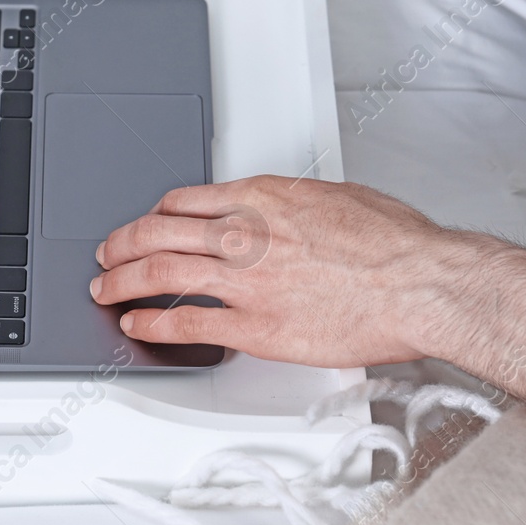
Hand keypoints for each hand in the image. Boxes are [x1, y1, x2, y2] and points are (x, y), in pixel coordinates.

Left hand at [90, 175, 457, 367]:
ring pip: (159, 274)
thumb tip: (277, 212)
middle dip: (120, 245)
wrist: (421, 282)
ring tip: (104, 290)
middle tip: (105, 255)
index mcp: (261, 197)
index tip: (144, 225)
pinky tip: (138, 327)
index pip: (183, 201)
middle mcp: (244, 234)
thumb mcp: (333, 196)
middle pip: (156, 234)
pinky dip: (153, 325)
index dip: (153, 216)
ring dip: (121, 283)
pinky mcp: (256, 327)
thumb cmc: (394, 243)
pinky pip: (187, 324)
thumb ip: (290, 205)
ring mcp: (245, 281)